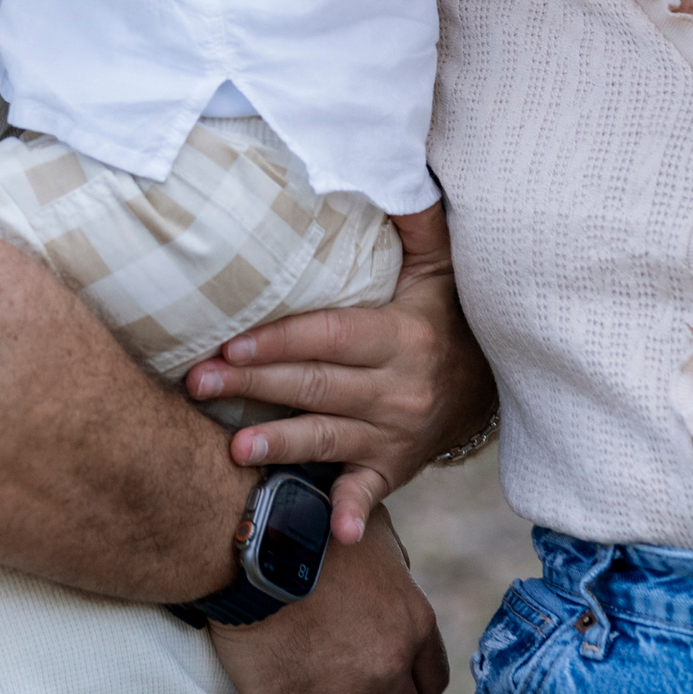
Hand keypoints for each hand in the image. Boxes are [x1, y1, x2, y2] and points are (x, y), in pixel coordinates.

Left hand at [184, 205, 493, 543]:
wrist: (493, 380)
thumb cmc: (447, 311)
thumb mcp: (439, 262)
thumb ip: (415, 217)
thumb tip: (386, 161)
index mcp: (402, 334)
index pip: (332, 336)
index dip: (282, 339)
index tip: (232, 339)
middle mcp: (400, 388)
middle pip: (317, 387)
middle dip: (256, 385)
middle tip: (199, 383)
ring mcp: (397, 434)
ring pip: (329, 439)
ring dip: (281, 445)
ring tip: (234, 448)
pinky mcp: (395, 468)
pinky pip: (370, 491)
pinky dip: (351, 512)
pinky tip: (331, 532)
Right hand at [208, 509, 447, 693]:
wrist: (255, 542)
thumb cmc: (311, 523)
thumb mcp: (372, 532)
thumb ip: (395, 570)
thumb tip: (396, 582)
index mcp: (413, 622)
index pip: (431, 678)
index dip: (409, 678)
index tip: (392, 675)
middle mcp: (389, 661)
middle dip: (383, 690)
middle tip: (357, 678)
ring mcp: (346, 689)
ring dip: (346, 693)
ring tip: (317, 675)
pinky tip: (290, 681)